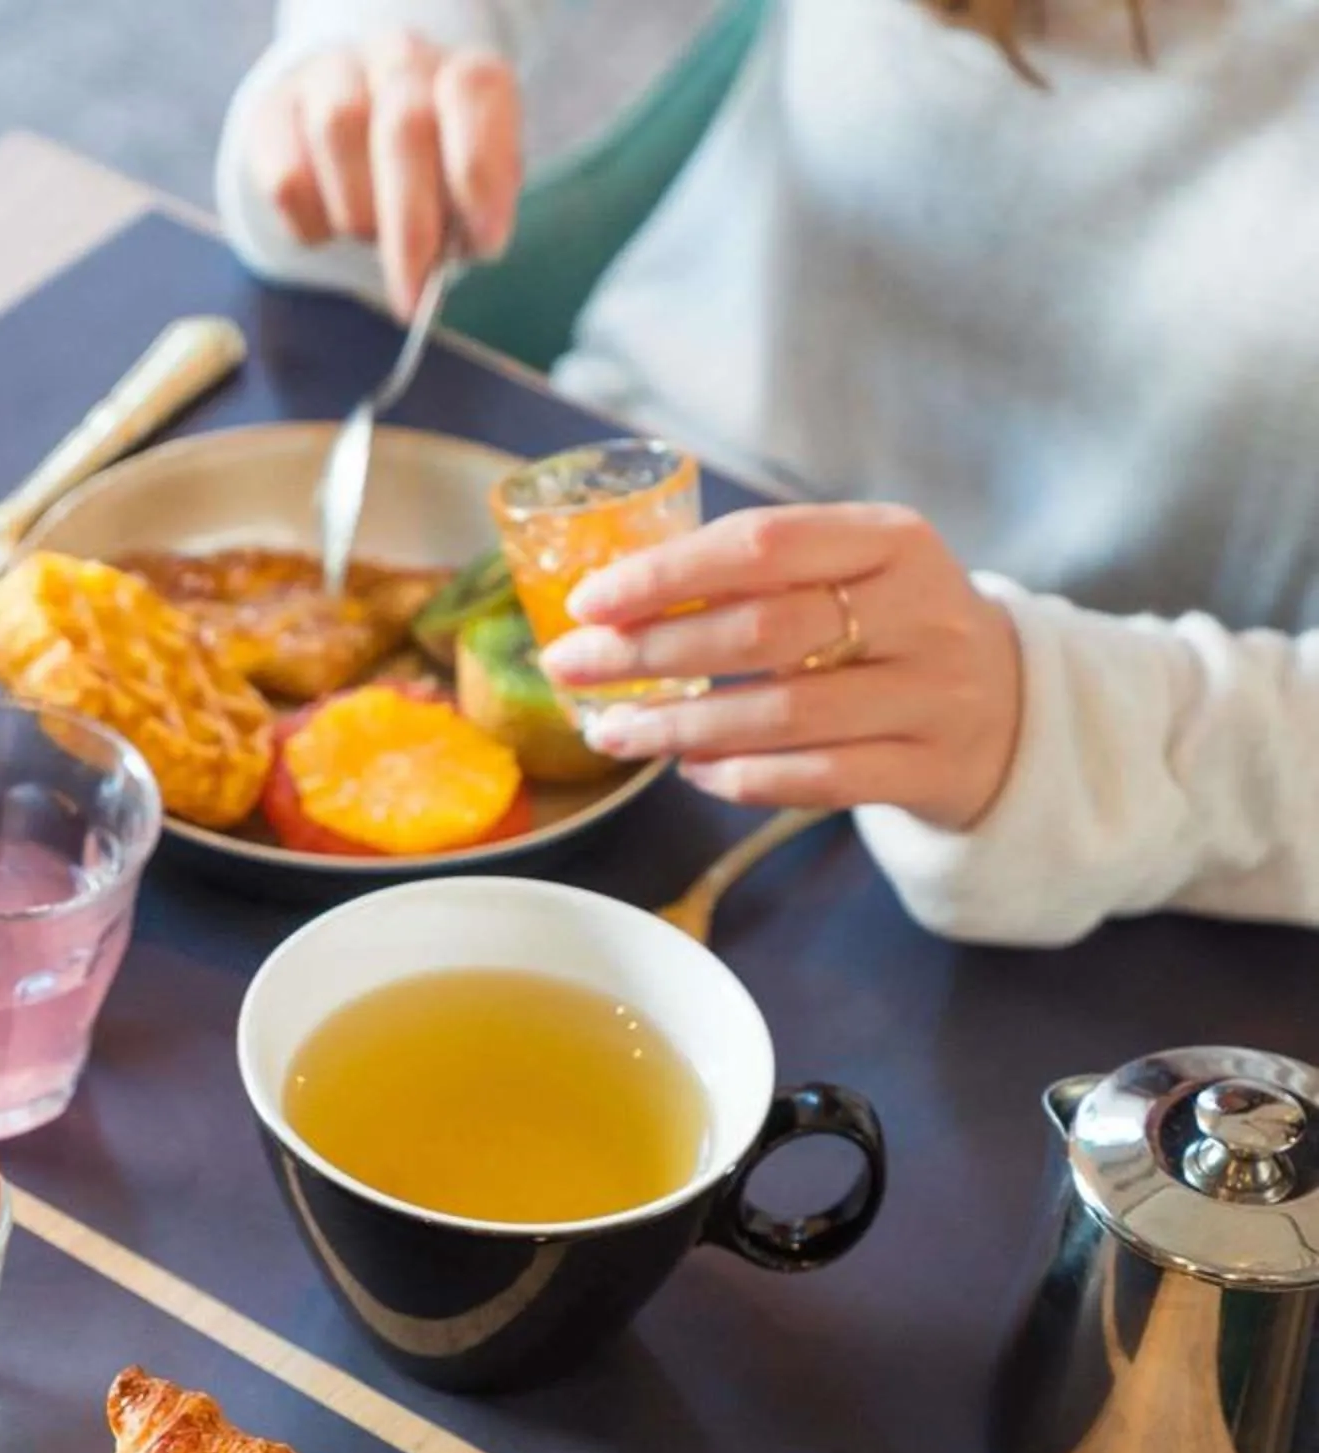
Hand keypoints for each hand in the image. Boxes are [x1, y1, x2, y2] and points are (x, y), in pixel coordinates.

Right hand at [244, 32, 521, 306]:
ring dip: (358, 213)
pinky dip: (310, 223)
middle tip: (411, 294)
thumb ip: (469, 212)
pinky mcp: (274, 112)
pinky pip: (287, 175)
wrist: (353, 126)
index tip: (482, 247)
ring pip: (337, 133)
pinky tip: (327, 228)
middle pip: (404, 127)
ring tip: (369, 239)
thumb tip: (455, 255)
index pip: (474, 92)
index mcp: (460, 73)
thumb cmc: (426, 171)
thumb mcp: (466, 189)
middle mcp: (400, 59)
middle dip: (411, 226)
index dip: (480, 172)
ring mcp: (332, 76)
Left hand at [538, 503, 1024, 829]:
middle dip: (649, 653)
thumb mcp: (854, 571)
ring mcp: (933, 694)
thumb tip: (613, 603)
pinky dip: (740, 778)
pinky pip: (816, 779)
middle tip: (572, 670)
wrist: (1014, 703)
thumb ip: (760, 573)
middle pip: (761, 631)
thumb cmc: (893, 627)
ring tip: (612, 732)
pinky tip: (689, 770)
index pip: (763, 544)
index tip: (587, 604)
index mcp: (892, 539)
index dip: (665, 575)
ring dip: (678, 728)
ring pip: (781, 715)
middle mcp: (921, 611)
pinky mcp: (931, 768)